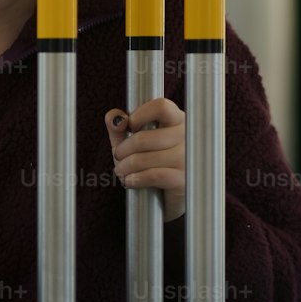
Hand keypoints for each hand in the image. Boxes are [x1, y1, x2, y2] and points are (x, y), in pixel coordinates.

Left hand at [106, 99, 185, 223]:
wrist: (174, 195)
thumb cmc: (153, 163)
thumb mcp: (133, 143)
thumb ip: (120, 127)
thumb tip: (113, 117)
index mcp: (177, 120)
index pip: (161, 106)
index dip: (139, 115)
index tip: (130, 127)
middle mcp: (186, 136)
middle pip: (144, 138)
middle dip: (123, 150)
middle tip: (118, 157)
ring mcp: (187, 158)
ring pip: (144, 159)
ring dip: (125, 167)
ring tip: (121, 172)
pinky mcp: (184, 179)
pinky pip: (152, 175)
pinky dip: (135, 179)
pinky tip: (130, 181)